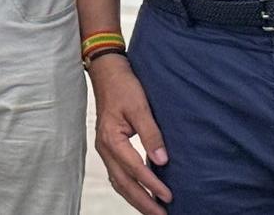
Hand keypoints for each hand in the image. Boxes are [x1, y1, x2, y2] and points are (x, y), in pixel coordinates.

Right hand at [88, 55, 170, 214]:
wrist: (107, 73)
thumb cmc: (123, 87)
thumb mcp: (140, 107)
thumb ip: (152, 134)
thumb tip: (162, 160)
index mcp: (111, 139)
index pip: (134, 168)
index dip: (151, 184)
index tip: (168, 196)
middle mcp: (105, 148)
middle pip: (123, 183)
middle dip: (142, 202)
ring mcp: (105, 149)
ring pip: (119, 182)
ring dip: (136, 199)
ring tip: (153, 210)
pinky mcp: (109, 148)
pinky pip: (118, 174)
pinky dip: (130, 187)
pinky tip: (142, 193)